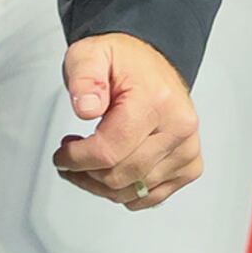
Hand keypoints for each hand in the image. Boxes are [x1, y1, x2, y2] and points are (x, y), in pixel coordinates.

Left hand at [57, 34, 201, 208]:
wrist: (150, 62)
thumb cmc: (123, 61)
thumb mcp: (90, 55)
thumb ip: (84, 78)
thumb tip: (86, 107)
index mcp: (157, 101)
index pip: (110, 150)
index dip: (77, 159)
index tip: (62, 156)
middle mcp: (179, 127)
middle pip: (121, 175)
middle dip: (85, 172)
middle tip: (70, 157)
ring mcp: (187, 150)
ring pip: (134, 192)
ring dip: (101, 185)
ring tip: (88, 162)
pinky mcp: (189, 165)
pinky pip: (151, 197)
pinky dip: (125, 192)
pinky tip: (111, 172)